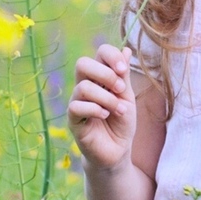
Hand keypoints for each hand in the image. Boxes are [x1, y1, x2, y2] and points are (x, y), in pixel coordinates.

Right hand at [68, 45, 135, 170]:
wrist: (118, 151)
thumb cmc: (121, 122)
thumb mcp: (127, 97)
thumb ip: (123, 75)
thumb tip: (126, 49)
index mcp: (99, 78)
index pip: (99, 53)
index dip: (111, 56)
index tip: (123, 70)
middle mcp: (85, 86)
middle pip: (82, 63)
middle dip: (105, 74)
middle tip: (120, 89)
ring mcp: (77, 102)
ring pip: (83, 87)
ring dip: (107, 99)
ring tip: (119, 110)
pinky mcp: (73, 120)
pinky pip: (76, 106)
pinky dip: (95, 109)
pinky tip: (106, 116)